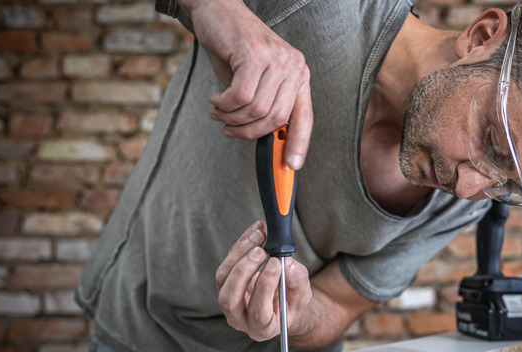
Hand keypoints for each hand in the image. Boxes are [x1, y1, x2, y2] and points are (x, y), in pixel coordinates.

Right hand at [181, 0, 312, 169]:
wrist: (219, 10)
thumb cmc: (236, 48)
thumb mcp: (257, 79)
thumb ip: (266, 105)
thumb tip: (266, 141)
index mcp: (299, 76)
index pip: (305, 117)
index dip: (299, 144)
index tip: (292, 166)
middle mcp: (294, 67)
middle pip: (276, 118)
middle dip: (248, 132)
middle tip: (228, 129)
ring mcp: (276, 59)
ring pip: (256, 109)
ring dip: (231, 118)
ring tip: (218, 111)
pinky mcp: (254, 54)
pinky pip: (240, 96)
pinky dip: (224, 104)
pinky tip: (216, 98)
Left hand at [215, 221, 311, 340]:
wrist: (280, 302)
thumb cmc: (290, 303)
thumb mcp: (302, 296)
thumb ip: (298, 282)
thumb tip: (288, 262)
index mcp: (262, 328)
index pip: (258, 311)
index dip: (265, 286)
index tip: (275, 263)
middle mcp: (240, 318)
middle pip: (231, 297)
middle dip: (244, 270)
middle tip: (261, 250)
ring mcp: (229, 301)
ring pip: (223, 278)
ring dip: (240, 253)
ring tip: (259, 235)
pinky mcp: (225, 283)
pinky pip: (226, 264)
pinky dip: (240, 246)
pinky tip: (255, 233)